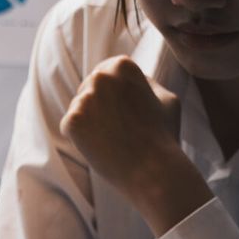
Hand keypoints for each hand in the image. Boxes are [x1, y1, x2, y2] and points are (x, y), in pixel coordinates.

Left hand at [61, 57, 210, 235]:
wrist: (152, 171)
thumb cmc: (163, 137)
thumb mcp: (168, 99)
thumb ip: (148, 83)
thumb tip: (132, 79)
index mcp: (122, 66)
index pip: (107, 73)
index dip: (115, 96)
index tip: (126, 113)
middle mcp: (100, 77)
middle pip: (90, 88)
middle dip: (100, 107)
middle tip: (119, 129)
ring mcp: (84, 99)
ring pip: (79, 108)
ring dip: (90, 123)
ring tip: (112, 140)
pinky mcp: (72, 121)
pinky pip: (70, 127)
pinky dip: (81, 139)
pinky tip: (101, 148)